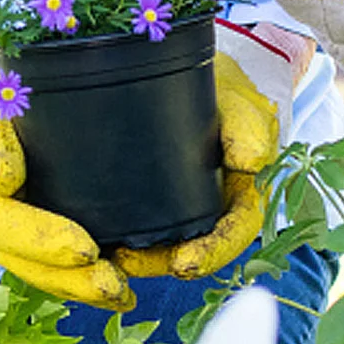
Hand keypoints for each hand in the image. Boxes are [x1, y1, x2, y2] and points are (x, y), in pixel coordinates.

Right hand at [0, 38, 132, 308]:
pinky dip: (82, 281)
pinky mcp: (27, 231)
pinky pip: (52, 265)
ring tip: (124, 295)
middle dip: (68, 279)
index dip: (40, 238)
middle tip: (114, 284)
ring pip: (38, 271)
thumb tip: (5, 179)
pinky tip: (121, 291)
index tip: (85, 247)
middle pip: (22, 261)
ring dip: (80, 288)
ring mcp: (5, 230)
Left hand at [112, 27, 284, 280]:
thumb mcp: (240, 104)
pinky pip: (131, 225)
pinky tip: (93, 238)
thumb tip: (251, 160)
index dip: (212, 253)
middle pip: (188, 250)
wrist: (198, 79)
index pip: (232, 234)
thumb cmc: (226, 95)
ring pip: (157, 246)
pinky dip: (114, 236)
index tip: (186, 264)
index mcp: (239, 197)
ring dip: (134, 257)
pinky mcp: (144, 199)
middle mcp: (208, 210)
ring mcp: (177, 208)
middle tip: (129, 262)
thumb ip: (249, 127)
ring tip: (108, 255)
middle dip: (159, 262)